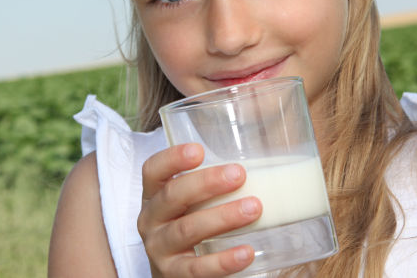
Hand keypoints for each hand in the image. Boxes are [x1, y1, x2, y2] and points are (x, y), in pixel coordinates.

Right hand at [137, 143, 262, 277]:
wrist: (178, 274)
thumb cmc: (191, 227)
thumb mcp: (191, 204)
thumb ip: (213, 184)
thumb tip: (265, 157)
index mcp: (154, 196)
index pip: (153, 171)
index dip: (172, 158)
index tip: (199, 150)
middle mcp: (151, 220)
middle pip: (172, 196)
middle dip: (206, 183)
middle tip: (239, 174)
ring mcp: (160, 250)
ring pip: (187, 229)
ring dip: (222, 217)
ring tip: (253, 208)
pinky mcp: (174, 275)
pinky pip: (198, 268)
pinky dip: (223, 260)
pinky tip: (246, 252)